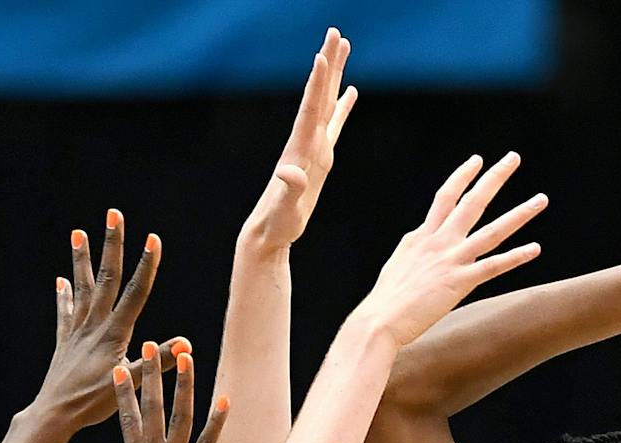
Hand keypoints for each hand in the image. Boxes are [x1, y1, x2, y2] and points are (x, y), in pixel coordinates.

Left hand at [37, 213, 184, 428]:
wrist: (54, 414)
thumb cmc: (92, 403)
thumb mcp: (130, 383)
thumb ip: (157, 362)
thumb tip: (186, 345)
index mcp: (113, 333)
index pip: (135, 293)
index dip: (146, 265)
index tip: (153, 239)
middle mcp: (93, 325)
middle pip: (106, 278)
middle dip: (112, 245)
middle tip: (114, 215)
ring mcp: (77, 331)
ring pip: (83, 288)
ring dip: (82, 260)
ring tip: (78, 233)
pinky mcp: (64, 341)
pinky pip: (65, 312)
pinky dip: (65, 295)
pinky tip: (62, 280)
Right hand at [84, 344, 229, 442]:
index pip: (128, 417)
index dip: (125, 391)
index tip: (120, 367)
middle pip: (151, 407)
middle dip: (151, 374)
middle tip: (151, 344)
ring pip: (179, 417)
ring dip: (183, 385)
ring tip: (185, 356)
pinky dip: (216, 422)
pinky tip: (225, 400)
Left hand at [241, 28, 356, 253]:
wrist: (270, 231)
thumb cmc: (278, 223)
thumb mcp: (285, 209)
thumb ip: (290, 189)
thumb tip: (289, 172)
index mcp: (300, 149)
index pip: (311, 110)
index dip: (317, 84)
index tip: (322, 54)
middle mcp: (306, 141)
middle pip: (319, 95)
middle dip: (329, 64)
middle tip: (336, 33)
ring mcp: (313, 147)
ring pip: (327, 102)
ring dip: (335, 75)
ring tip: (343, 47)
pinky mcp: (319, 158)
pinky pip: (334, 124)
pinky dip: (342, 106)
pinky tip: (350, 92)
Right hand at [355, 153, 546, 348]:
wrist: (379, 320)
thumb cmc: (386, 299)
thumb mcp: (399, 263)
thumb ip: (414, 247)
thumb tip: (420, 235)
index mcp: (422, 236)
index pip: (445, 197)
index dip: (462, 176)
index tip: (477, 160)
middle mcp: (439, 242)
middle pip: (471, 202)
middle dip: (494, 178)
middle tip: (513, 158)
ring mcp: (451, 261)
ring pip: (492, 231)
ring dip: (519, 214)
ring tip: (541, 200)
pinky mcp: (459, 283)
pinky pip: (493, 266)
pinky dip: (516, 257)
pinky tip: (535, 248)